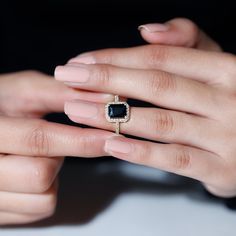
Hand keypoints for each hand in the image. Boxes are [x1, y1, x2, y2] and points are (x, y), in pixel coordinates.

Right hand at [0, 71, 112, 224]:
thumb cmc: (0, 106)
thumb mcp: (22, 91)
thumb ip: (61, 93)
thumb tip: (106, 98)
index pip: (36, 140)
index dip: (78, 140)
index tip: (108, 139)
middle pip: (40, 175)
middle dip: (58, 157)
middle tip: (52, 142)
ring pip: (43, 198)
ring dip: (52, 174)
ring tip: (37, 155)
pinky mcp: (1, 212)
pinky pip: (40, 209)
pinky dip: (47, 190)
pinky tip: (32, 170)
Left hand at [55, 18, 235, 197]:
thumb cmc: (231, 103)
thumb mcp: (216, 67)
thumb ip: (187, 44)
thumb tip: (149, 31)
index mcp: (225, 69)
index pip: (161, 58)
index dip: (117, 58)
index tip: (82, 62)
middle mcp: (228, 100)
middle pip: (157, 86)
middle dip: (107, 81)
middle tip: (68, 80)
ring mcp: (226, 137)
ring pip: (161, 123)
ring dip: (114, 116)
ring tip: (78, 110)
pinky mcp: (220, 170)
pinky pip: (175, 159)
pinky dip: (141, 152)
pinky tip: (111, 145)